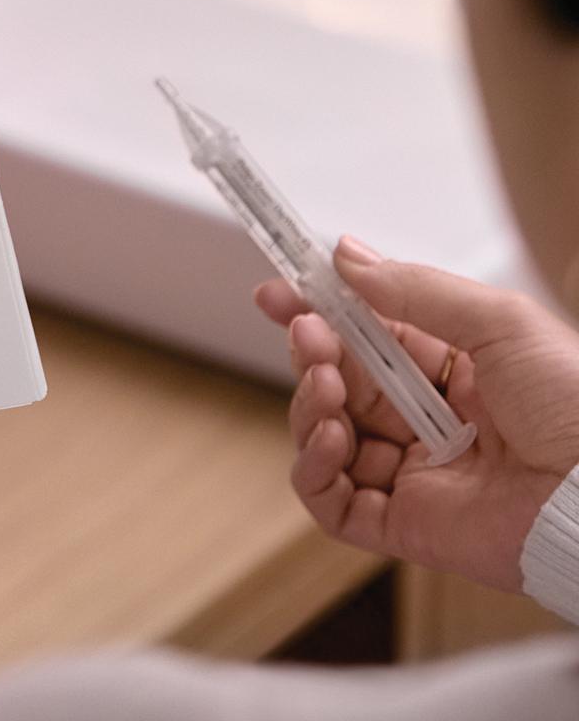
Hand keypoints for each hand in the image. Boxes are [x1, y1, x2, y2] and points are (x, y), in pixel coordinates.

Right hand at [256, 236, 578, 590]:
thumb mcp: (501, 323)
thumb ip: (415, 288)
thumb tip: (346, 256)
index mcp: (460, 374)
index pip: (372, 338)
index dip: (323, 315)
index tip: (281, 293)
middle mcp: (433, 424)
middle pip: (342, 384)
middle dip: (313, 354)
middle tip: (307, 335)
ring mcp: (416, 476)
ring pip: (326, 437)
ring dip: (308, 405)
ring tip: (326, 389)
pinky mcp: (405, 526)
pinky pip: (333, 503)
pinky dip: (313, 469)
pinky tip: (329, 439)